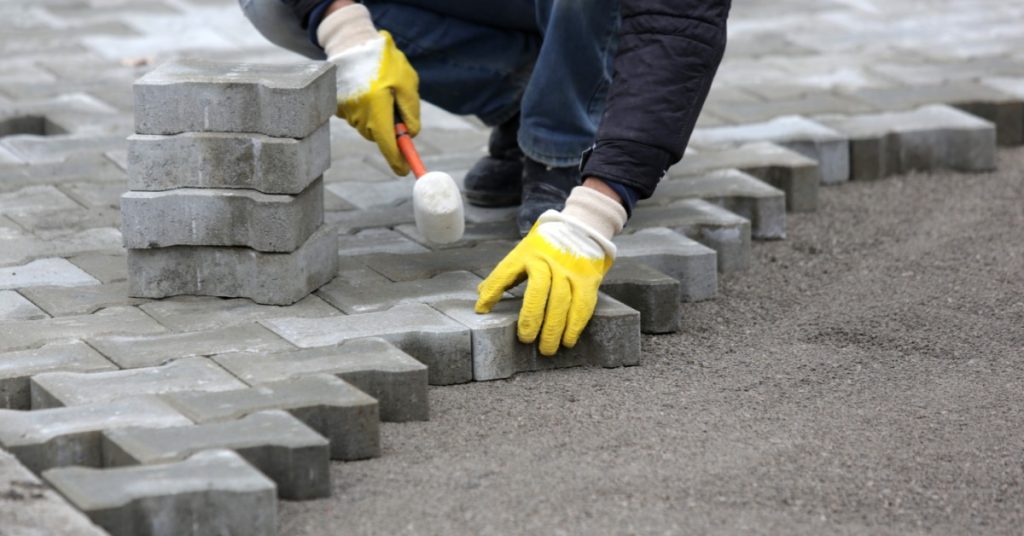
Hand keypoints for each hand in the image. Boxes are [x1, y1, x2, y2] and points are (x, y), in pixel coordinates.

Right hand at [318, 4, 419, 175]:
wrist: (351, 42)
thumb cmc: (384, 61)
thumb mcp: (407, 82)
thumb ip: (411, 111)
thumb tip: (411, 134)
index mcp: (377, 108)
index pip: (388, 144)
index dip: (397, 159)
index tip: (404, 171)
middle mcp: (359, 114)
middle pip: (379, 136)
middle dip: (389, 129)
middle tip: (394, 106)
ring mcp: (346, 112)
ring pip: (369, 127)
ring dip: (378, 116)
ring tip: (379, 90)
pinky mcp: (338, 107)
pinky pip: (358, 117)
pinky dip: (366, 109)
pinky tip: (366, 90)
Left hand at [475, 186, 627, 355]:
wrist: (582, 228)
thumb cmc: (545, 247)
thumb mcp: (523, 253)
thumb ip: (505, 274)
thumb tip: (480, 295)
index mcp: (526, 253)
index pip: (505, 272)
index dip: (492, 291)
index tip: (482, 310)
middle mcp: (548, 260)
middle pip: (539, 290)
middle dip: (531, 317)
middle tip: (526, 340)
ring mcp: (570, 269)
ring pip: (562, 300)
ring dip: (554, 328)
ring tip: (547, 348)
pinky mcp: (588, 278)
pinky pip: (582, 304)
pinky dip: (575, 325)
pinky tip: (568, 340)